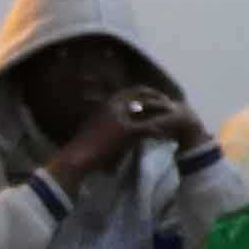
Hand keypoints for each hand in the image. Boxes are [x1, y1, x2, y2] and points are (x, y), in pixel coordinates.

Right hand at [47, 90, 188, 182]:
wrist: (76, 157)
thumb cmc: (81, 146)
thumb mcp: (93, 129)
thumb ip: (103, 122)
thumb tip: (110, 124)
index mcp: (105, 103)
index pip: (129, 91)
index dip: (144, 92)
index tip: (154, 95)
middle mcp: (113, 105)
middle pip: (140, 95)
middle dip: (156, 97)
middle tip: (168, 102)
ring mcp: (120, 116)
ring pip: (146, 109)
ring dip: (159, 111)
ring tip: (171, 115)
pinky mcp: (125, 131)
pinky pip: (146, 128)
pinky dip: (156, 131)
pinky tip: (165, 135)